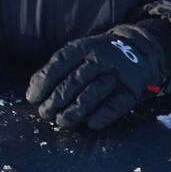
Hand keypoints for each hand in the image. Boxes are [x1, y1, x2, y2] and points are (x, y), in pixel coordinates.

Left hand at [26, 19, 170, 129]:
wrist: (137, 50)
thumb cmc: (96, 57)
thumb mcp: (77, 53)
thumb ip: (57, 69)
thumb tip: (32, 93)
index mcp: (83, 48)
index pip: (59, 64)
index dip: (43, 82)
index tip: (33, 98)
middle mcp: (100, 59)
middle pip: (74, 81)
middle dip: (56, 100)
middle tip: (44, 113)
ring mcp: (117, 74)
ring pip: (92, 94)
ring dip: (74, 111)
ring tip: (62, 121)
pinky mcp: (131, 90)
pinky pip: (115, 105)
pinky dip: (101, 116)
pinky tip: (89, 123)